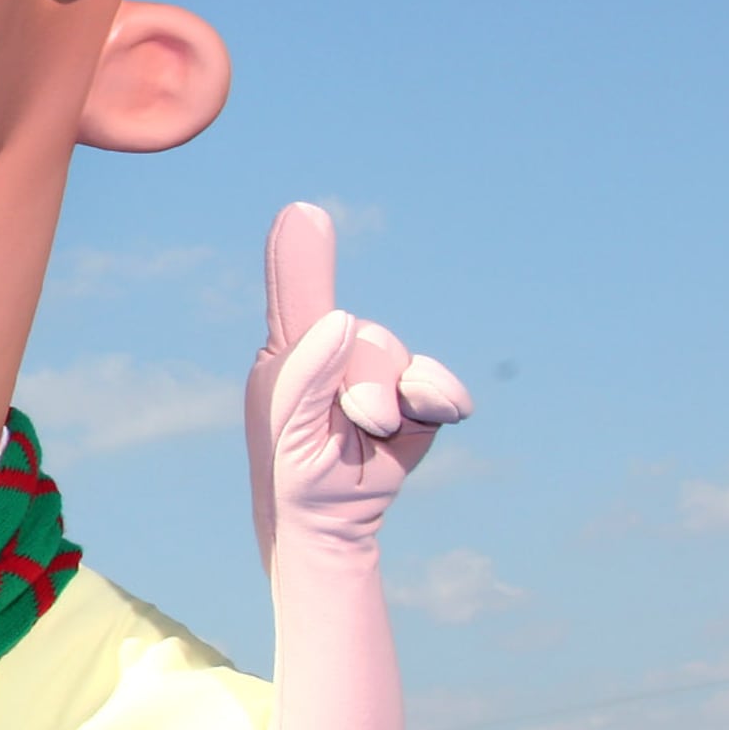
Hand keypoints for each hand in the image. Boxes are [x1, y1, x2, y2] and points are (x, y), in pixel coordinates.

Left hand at [246, 202, 468, 564]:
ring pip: (398, 359)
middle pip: (364, 337)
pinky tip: (418, 420)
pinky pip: (441, 387)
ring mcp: (381, 375)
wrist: (330, 518)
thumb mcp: (287, 423)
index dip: (301, 254)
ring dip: (385, 404)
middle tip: (341, 425)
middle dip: (355, 387)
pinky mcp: (418, 403)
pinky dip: (437, 401)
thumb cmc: (291, 468)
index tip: (301, 212)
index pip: (298, 296)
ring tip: (363, 434)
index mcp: (292, 350)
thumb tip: (343, 319)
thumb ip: (307, 370)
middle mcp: (337, 352)